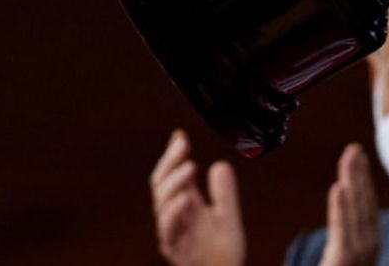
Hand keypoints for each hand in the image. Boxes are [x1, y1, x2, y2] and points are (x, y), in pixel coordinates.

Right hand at [150, 130, 245, 265]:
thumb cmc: (222, 251)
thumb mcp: (227, 216)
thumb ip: (224, 193)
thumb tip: (220, 164)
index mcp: (184, 206)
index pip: (171, 176)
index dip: (173, 156)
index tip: (179, 136)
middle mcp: (174, 217)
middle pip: (161, 186)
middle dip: (170, 164)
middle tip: (183, 146)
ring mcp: (173, 234)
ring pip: (162, 206)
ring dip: (174, 184)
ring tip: (190, 167)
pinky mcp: (176, 250)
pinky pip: (169, 231)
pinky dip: (175, 213)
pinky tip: (186, 198)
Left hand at [318, 144, 379, 265]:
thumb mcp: (344, 260)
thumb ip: (346, 240)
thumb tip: (345, 209)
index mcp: (368, 246)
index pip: (367, 207)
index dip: (364, 181)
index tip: (358, 157)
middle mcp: (369, 249)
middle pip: (365, 204)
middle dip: (360, 175)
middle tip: (353, 147)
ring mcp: (359, 256)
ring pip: (356, 212)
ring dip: (354, 182)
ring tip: (349, 158)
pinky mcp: (343, 261)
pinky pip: (343, 231)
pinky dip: (342, 207)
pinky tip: (339, 186)